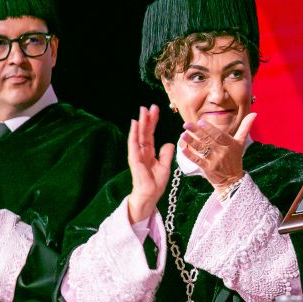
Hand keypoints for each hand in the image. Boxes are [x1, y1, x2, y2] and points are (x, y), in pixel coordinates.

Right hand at [126, 105, 174, 223]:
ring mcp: (137, 155)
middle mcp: (142, 151)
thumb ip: (166, 153)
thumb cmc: (156, 183)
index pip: (151, 134)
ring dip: (140, 123)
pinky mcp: (135, 159)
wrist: (150, 196)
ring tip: (142, 111)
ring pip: (139, 135)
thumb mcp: (165, 165)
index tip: (155, 110)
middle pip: (145, 132)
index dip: (153, 122)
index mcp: (150, 152)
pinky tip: (135, 124)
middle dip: (147, 119)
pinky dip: (134, 134)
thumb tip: (168, 142)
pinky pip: (134, 144)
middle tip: (149, 105)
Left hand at [181, 113, 255, 193]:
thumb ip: (245, 128)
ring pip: (201, 149)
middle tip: (186, 124)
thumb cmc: (235, 158)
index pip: (219, 135)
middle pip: (208, 140)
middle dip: (196, 132)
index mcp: (230, 144)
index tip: (201, 121)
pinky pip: (197, 160)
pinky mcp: (207, 169)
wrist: (233, 180)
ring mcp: (214, 161)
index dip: (210, 129)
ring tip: (183, 134)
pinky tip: (183, 149)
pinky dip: (190, 155)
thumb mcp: (241, 143)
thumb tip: (254, 114)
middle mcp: (222, 152)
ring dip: (191, 142)